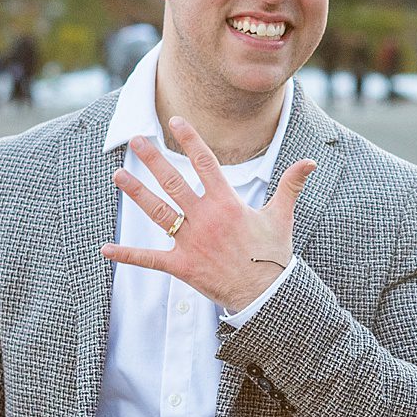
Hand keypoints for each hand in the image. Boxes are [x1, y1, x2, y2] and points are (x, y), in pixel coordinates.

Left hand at [101, 116, 315, 310]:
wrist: (266, 294)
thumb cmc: (273, 255)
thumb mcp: (282, 217)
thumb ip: (291, 185)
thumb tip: (310, 161)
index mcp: (228, 203)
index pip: (205, 163)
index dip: (190, 140)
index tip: (175, 121)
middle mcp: (206, 218)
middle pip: (174, 182)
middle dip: (153, 159)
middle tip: (136, 139)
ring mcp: (191, 242)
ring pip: (158, 212)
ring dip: (136, 193)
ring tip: (118, 175)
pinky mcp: (182, 265)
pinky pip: (150, 259)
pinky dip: (127, 256)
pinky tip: (106, 249)